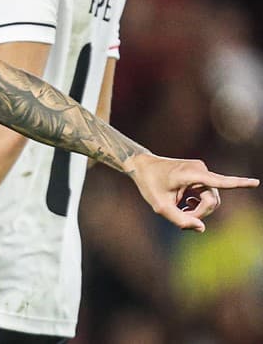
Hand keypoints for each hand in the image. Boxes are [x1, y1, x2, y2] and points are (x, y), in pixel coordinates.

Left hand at [124, 154, 257, 230]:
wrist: (142, 166)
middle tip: (182, 217)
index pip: (219, 181)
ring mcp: (202, 171)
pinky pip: (206, 194)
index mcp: (190, 174)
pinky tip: (185, 204)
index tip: (256, 182)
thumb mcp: (160, 207)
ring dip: (198, 209)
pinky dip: (198, 202)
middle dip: (200, 213)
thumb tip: (202, 228)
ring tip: (181, 209)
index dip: (239, 183)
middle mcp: (200, 170)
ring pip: (210, 199)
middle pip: (212, 200)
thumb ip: (180, 220)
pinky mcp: (201, 174)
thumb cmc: (149, 184)